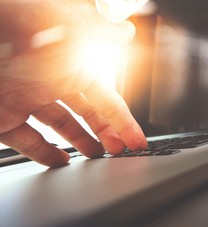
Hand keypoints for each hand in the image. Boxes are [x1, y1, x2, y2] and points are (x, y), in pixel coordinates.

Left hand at [0, 0, 146, 166]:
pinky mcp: (2, 117)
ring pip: (60, 126)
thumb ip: (97, 33)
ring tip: (96, 157)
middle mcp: (50, 81)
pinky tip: (59, 161)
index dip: (124, 122)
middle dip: (106, 134)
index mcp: (70, 64)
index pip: (106, 99)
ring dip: (80, 142)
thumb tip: (125, 31)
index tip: (137, 141)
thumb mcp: (64, 28)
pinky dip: (43, 153)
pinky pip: (27, 140)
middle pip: (87, 114)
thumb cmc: (12, 29)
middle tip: (118, 152)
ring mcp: (26, 99)